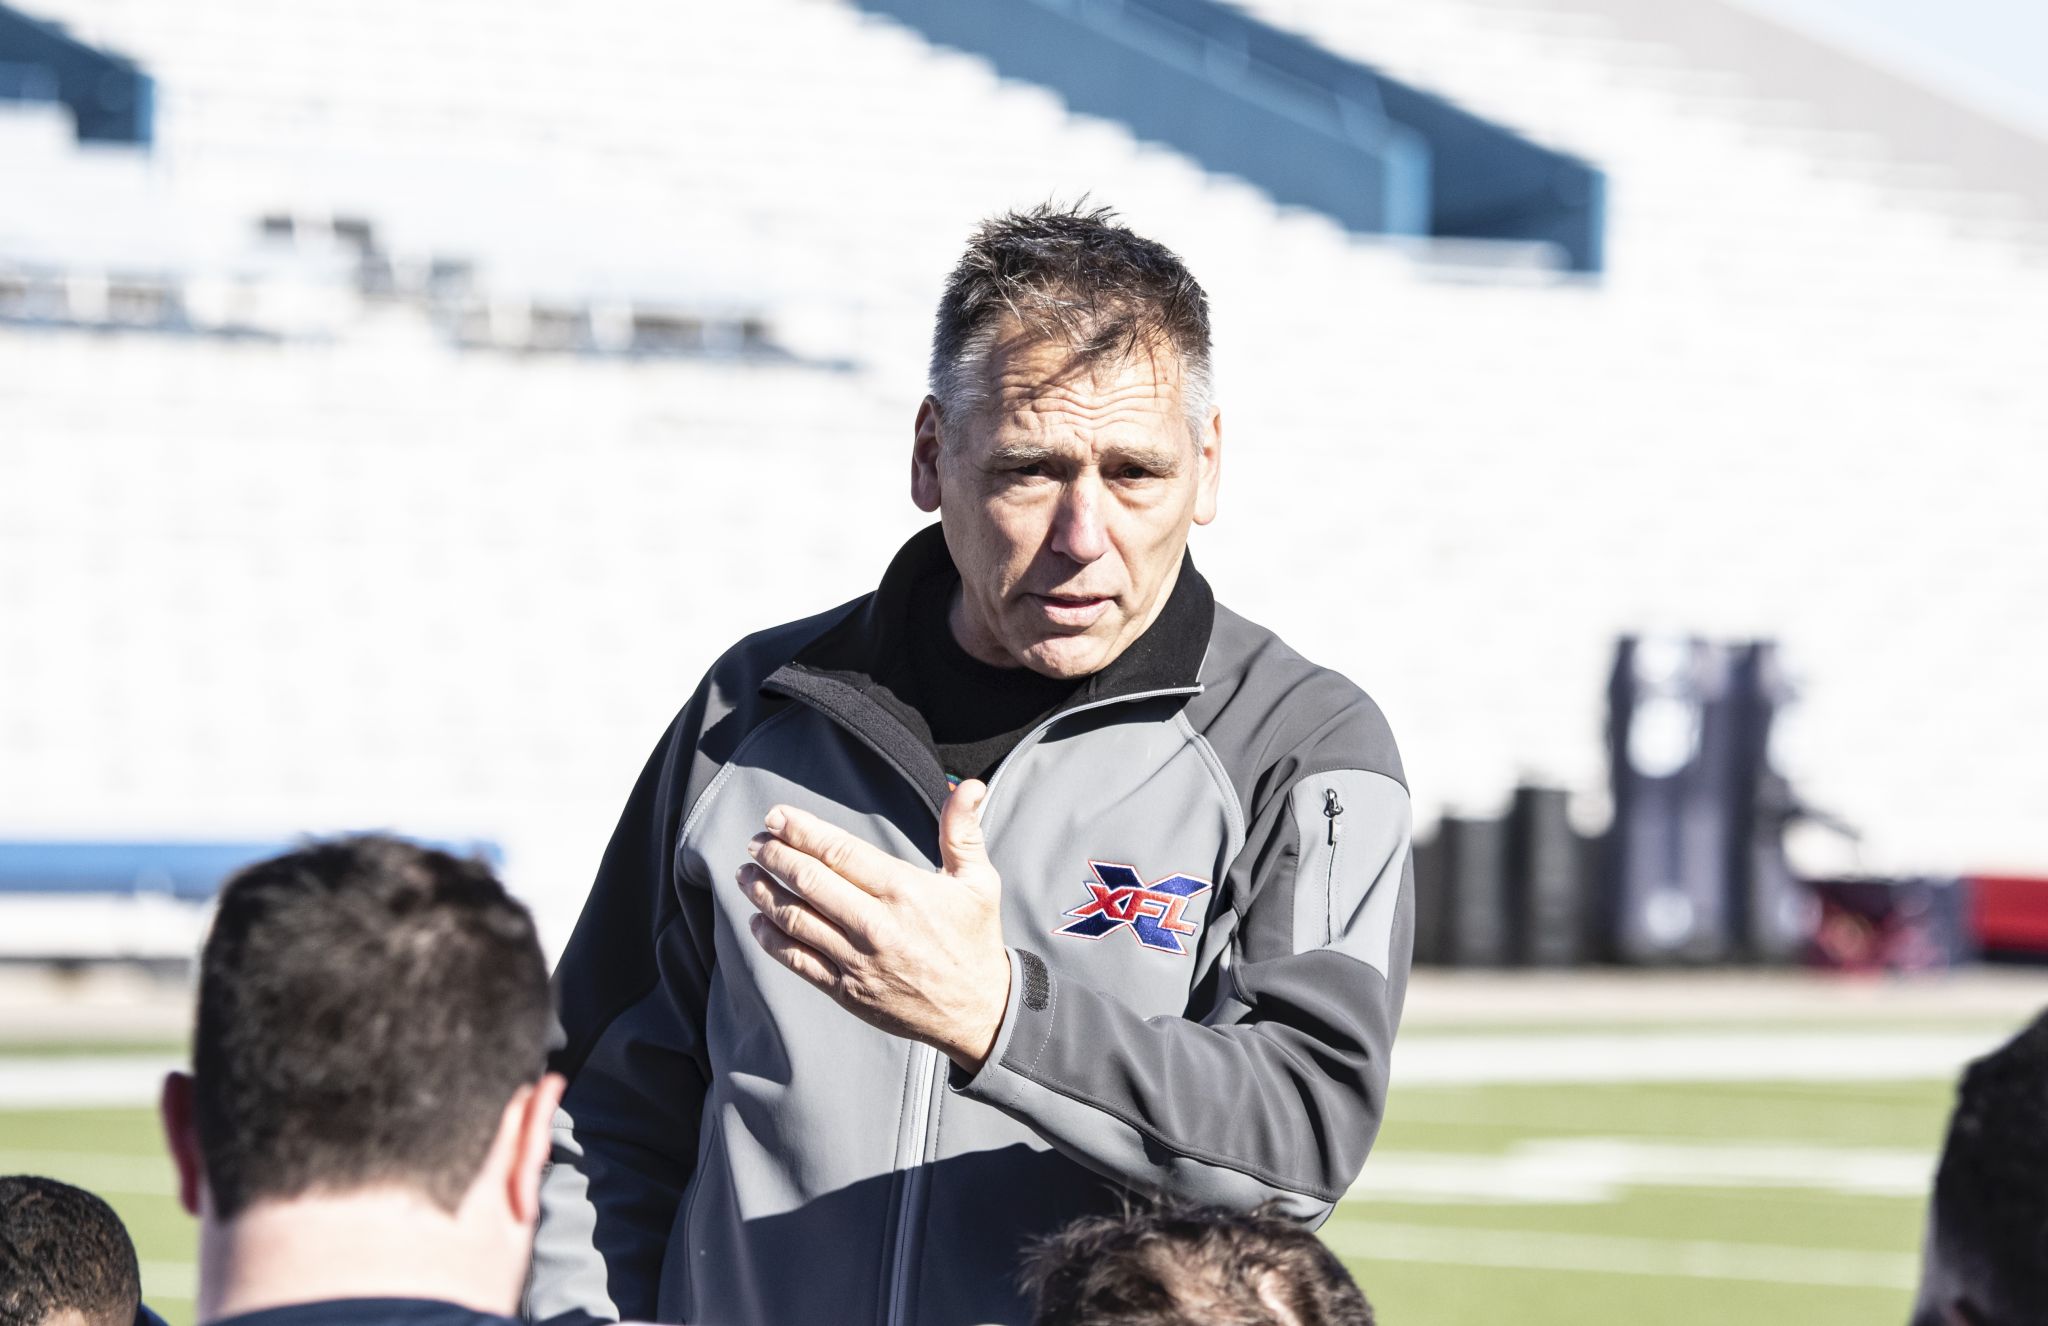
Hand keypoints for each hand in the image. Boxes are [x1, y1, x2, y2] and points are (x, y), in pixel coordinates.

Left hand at [739, 780, 1011, 1072]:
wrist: (978, 1011)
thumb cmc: (975, 940)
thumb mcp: (979, 881)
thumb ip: (963, 831)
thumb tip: (968, 785)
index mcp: (904, 891)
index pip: (839, 851)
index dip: (801, 831)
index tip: (776, 817)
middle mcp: (876, 925)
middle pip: (809, 881)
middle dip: (775, 856)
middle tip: (755, 842)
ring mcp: (857, 961)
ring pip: (796, 919)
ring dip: (763, 893)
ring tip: (746, 874)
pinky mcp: (847, 990)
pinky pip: (798, 961)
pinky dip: (771, 940)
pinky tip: (757, 922)